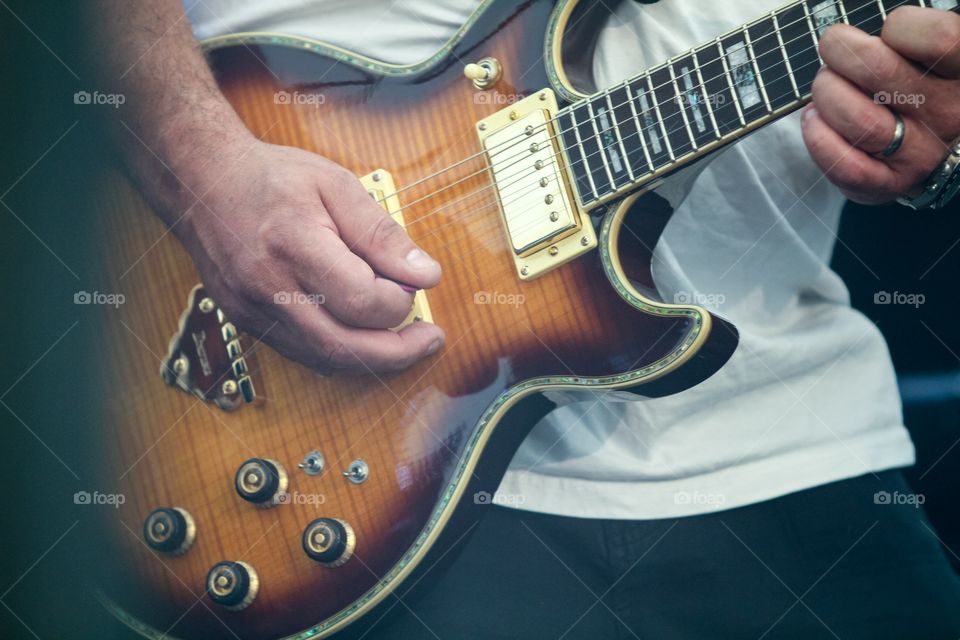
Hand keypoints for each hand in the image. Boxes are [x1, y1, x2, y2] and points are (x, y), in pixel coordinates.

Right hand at [172, 137, 444, 373]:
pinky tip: (363, 336)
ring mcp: (252, 311)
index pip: (361, 300)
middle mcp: (268, 287)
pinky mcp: (246, 322)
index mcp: (293, 245)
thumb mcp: (336, 186)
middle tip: (429, 339)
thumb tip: (425, 274)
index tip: (416, 283)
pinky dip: (340, 352)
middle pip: (343, 346)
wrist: (202, 181)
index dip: (399, 300)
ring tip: (403, 340)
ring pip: (323, 358)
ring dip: (370, 358)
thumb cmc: (271, 178)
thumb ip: (381, 233)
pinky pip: (302, 353)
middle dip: (396, 352)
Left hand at [801, 6, 959, 203]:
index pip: (939, 39)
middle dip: (840, 51)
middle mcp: (948, 114)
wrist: (935, 150)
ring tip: (824, 86)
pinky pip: (846, 165)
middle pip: (879, 71)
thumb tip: (852, 38)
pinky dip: (818, 137)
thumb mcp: (933, 59)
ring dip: (826, 93)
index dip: (899, 27)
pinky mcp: (887, 184)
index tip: (886, 33)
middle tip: (834, 49)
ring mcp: (919, 154)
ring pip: (858, 118)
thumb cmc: (922, 90)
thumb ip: (910, 41)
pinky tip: (814, 118)